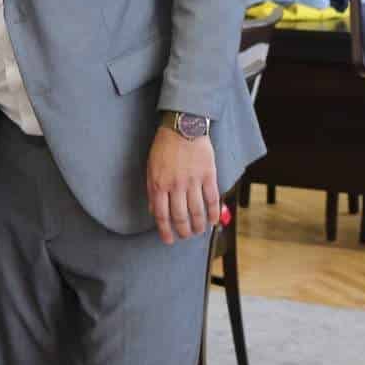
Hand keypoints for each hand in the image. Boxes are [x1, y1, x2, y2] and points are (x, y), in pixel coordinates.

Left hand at [146, 127, 219, 244]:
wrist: (183, 125)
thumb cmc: (164, 146)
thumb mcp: (151, 167)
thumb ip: (152, 190)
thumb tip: (154, 212)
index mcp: (159, 184)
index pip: (162, 215)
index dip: (165, 231)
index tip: (168, 240)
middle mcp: (176, 186)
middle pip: (180, 216)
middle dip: (183, 231)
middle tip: (186, 236)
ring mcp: (193, 181)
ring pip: (197, 211)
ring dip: (198, 225)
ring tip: (199, 232)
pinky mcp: (208, 175)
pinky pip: (212, 199)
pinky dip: (213, 212)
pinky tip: (213, 221)